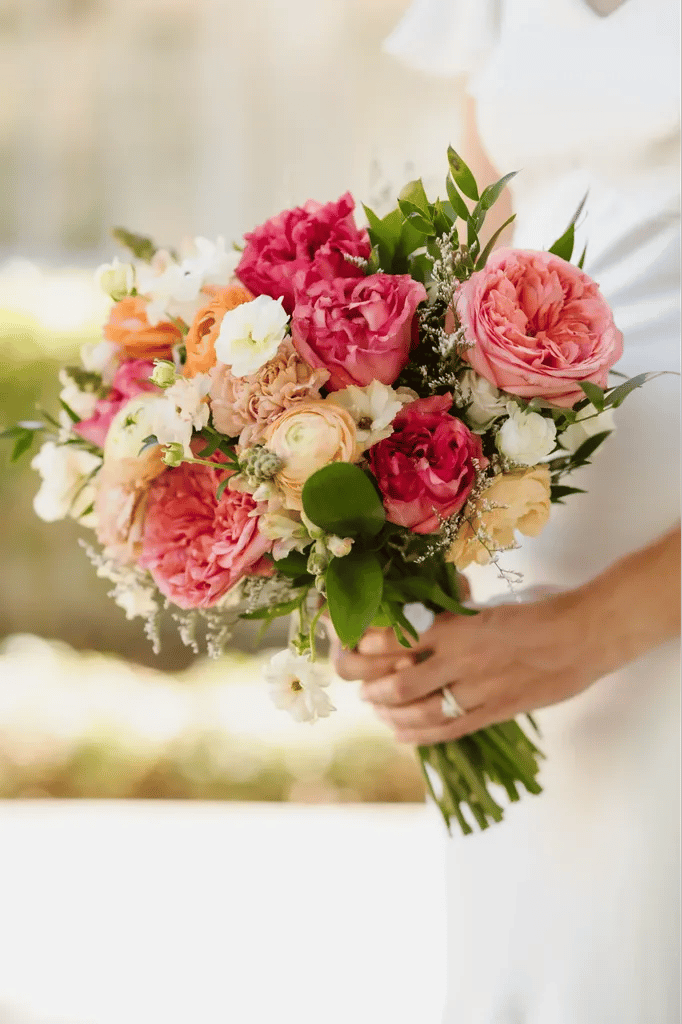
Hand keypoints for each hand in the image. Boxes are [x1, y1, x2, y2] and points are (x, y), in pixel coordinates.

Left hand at [331, 588, 610, 744]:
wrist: (581, 637)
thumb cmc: (537, 613)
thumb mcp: (487, 608)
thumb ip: (455, 618)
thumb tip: (426, 620)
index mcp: (455, 626)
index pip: (395, 638)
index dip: (366, 646)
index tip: (350, 645)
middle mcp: (459, 660)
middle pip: (398, 682)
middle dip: (371, 687)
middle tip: (360, 686)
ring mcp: (476, 691)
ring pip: (419, 711)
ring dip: (391, 712)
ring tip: (376, 708)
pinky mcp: (493, 712)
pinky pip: (448, 730)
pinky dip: (419, 734)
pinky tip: (400, 734)